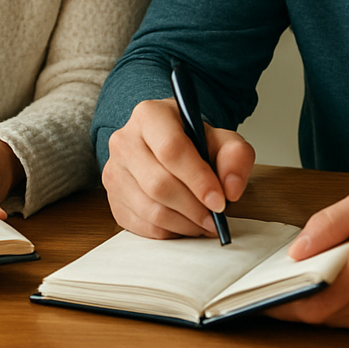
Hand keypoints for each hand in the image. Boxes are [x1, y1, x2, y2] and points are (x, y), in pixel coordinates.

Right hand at [102, 98, 254, 238]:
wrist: (167, 146)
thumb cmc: (193, 141)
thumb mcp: (222, 139)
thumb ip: (236, 156)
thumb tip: (231, 189)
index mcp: (150, 115)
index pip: (171, 150)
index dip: (198, 179)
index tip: (219, 201)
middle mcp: (124, 140)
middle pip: (159, 184)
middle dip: (193, 208)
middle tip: (215, 218)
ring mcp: (114, 171)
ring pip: (150, 209)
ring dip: (183, 224)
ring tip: (204, 223)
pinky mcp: (113, 198)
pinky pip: (141, 226)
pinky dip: (169, 232)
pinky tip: (184, 223)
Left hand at [266, 185, 348, 331]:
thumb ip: (331, 221)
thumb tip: (297, 250)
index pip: (324, 296)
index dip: (286, 301)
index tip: (259, 294)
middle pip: (328, 316)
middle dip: (293, 304)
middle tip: (266, 287)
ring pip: (340, 323)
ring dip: (313, 308)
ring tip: (291, 284)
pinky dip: (336, 309)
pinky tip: (324, 289)